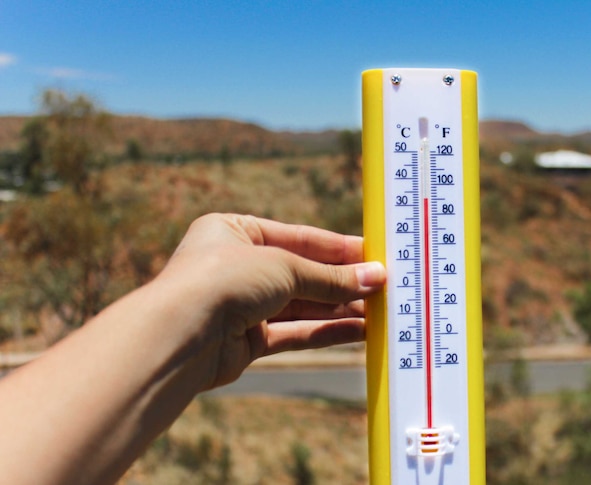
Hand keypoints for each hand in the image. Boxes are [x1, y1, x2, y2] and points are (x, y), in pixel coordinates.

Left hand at [158, 213, 385, 387]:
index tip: (377, 255)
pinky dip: (327, 331)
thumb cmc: (223, 280)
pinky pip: (295, 332)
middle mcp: (238, 266)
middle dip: (344, 281)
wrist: (180, 335)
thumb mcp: (284, 267)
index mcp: (235, 230)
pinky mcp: (247, 340)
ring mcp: (242, 305)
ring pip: (302, 306)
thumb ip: (331, 277)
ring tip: (380, 311)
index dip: (340, 249)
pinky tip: (359, 331)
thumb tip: (376, 278)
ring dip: (341, 308)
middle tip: (386, 286)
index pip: (300, 238)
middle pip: (303, 273)